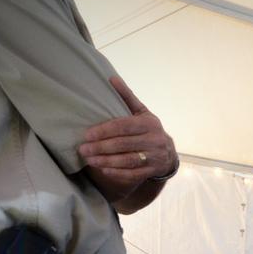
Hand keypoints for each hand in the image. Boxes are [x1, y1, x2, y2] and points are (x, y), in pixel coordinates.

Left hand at [80, 77, 176, 200]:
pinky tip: (103, 170)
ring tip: (89, 160)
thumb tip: (111, 78)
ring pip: (127, 161)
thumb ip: (126, 97)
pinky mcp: (152, 171)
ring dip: (106, 161)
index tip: (87, 134)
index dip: (104, 131)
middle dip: (101, 147)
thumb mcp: (141, 112)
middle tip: (83, 149)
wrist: (169, 152)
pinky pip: (133, 174)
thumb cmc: (148, 130)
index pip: (123, 127)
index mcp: (149, 124)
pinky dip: (117, 173)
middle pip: (123, 144)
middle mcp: (154, 140)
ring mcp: (154, 157)